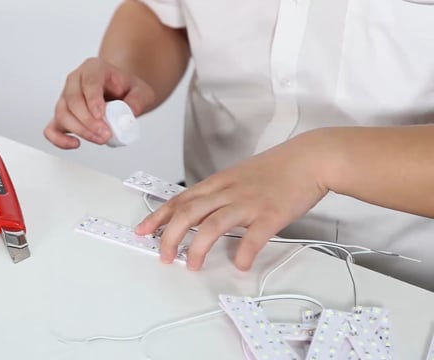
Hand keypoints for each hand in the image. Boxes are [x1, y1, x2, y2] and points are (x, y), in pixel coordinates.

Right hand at [44, 57, 154, 148]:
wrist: (121, 92)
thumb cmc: (127, 89)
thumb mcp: (141, 91)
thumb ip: (138, 100)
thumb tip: (129, 113)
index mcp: (94, 68)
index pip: (89, 82)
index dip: (93, 100)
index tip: (101, 115)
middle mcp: (75, 81)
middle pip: (73, 100)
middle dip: (88, 121)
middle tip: (105, 134)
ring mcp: (66, 98)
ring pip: (62, 114)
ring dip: (79, 130)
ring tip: (100, 139)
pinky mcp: (62, 115)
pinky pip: (52, 128)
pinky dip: (59, 139)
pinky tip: (74, 143)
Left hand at [135, 132, 330, 270]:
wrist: (310, 158)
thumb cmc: (276, 168)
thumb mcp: (238, 175)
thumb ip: (218, 193)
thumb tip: (200, 212)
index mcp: (218, 183)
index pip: (180, 200)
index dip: (158, 216)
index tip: (143, 230)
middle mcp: (228, 191)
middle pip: (189, 212)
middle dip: (170, 235)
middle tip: (164, 255)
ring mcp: (249, 202)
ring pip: (213, 224)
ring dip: (198, 247)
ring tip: (192, 264)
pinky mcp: (271, 214)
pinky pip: (253, 236)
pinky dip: (245, 253)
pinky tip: (240, 264)